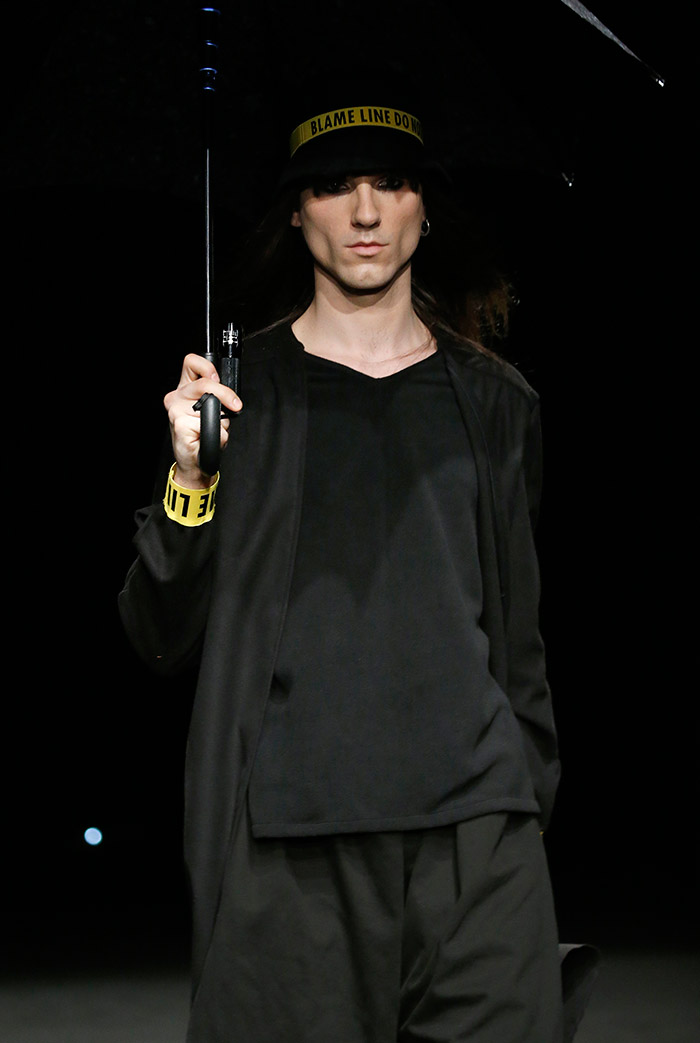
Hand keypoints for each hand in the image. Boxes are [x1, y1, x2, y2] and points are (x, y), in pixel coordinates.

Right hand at [163, 353, 241, 487]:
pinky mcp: (179, 424)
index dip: (208, 367)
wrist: (195, 461)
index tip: (220, 380)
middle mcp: (177, 396)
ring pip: (209, 404)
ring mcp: (176, 410)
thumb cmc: (204, 436)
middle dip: (225, 394)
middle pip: (205, 382)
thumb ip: (218, 397)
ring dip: (221, 420)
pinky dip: (217, 434)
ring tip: (215, 428)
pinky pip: (209, 425)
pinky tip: (207, 438)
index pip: (192, 363)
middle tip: (234, 405)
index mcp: (185, 388)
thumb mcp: (215, 411)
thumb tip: (230, 396)